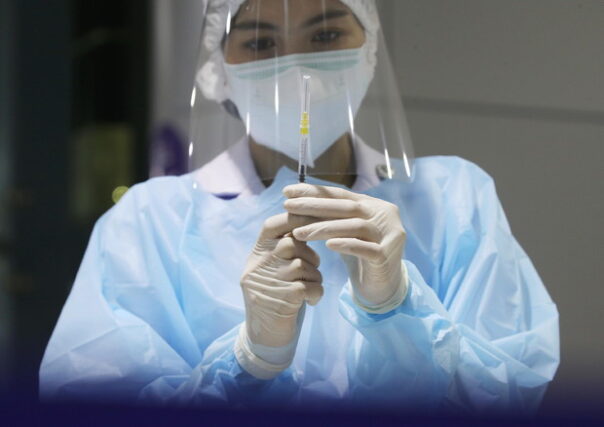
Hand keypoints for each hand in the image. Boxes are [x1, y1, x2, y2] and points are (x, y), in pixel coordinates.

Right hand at [240, 213, 322, 348]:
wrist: (264, 335)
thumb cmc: (273, 294)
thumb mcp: (269, 267)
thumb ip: (281, 246)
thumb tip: (307, 221)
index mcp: (256, 254)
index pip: (273, 225)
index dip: (294, 217)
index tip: (313, 219)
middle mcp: (259, 265)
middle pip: (293, 244)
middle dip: (309, 254)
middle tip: (311, 265)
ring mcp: (271, 281)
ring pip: (305, 265)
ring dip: (314, 276)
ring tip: (309, 286)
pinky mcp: (286, 298)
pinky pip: (313, 285)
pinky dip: (317, 293)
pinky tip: (311, 301)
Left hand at [283, 184, 406, 312]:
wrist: (382, 286)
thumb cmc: (359, 255)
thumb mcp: (344, 232)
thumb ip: (330, 216)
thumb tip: (296, 199)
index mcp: (373, 205)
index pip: (340, 194)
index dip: (314, 192)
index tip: (287, 191)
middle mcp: (384, 215)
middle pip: (347, 207)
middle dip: (314, 206)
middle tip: (288, 207)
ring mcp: (389, 235)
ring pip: (355, 226)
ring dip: (324, 228)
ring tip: (298, 233)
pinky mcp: (387, 256)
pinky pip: (366, 248)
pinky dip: (346, 245)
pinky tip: (328, 246)